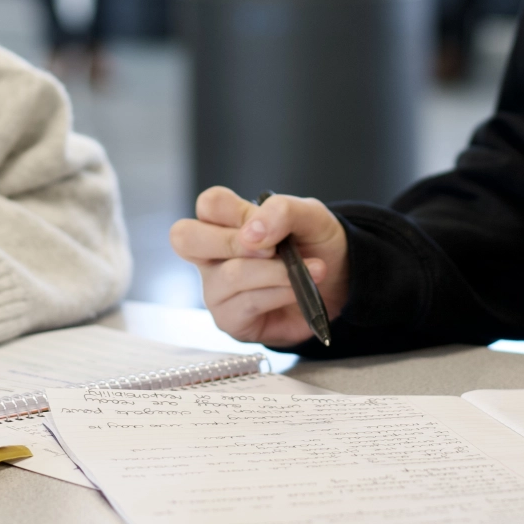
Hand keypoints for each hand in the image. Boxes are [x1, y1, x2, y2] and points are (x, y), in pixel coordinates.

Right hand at [170, 188, 348, 346]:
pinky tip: (298, 292)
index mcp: (224, 221)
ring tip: (310, 271)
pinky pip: (246, 304)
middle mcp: (211, 254)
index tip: (270, 224)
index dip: (237, 212)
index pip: (208, 204)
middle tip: (273, 248)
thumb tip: (252, 233)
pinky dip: (279, 294)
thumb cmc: (313, 244)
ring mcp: (216, 288)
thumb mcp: (310, 215)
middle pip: (185, 238)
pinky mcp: (229, 319)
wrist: (338, 283)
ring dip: (276, 272)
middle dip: (233, 242)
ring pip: (229, 275)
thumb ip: (282, 210)